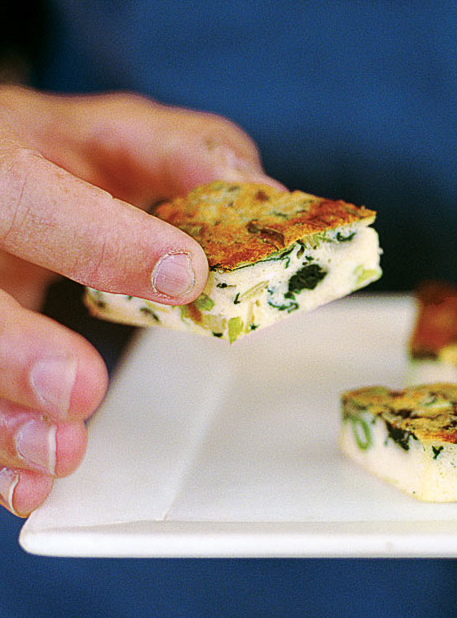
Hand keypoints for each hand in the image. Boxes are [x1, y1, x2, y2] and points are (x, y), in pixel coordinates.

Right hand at [0, 84, 276, 516]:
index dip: (98, 238)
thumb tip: (268, 193)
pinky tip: (32, 481)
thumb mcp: (129, 135)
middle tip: (80, 389)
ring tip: (58, 451)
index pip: (24, 191)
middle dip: (13, 348)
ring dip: (3, 416)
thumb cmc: (73, 156)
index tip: (185, 277)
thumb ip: (191, 157)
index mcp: (2, 155)